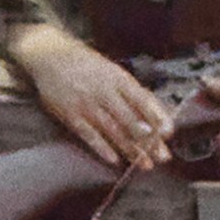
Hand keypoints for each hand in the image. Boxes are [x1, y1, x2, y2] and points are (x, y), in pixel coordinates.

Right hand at [7, 24, 172, 167]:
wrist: (50, 55)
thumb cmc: (88, 65)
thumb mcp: (113, 71)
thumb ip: (133, 91)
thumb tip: (158, 109)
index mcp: (118, 78)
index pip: (142, 100)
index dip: (157, 117)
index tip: (169, 132)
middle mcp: (104, 91)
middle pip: (129, 119)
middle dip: (148, 140)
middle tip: (163, 156)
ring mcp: (86, 104)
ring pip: (112, 130)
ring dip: (130, 149)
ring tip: (145, 164)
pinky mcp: (70, 115)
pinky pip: (88, 135)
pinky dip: (102, 148)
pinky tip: (114, 160)